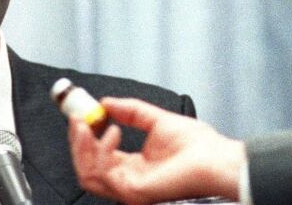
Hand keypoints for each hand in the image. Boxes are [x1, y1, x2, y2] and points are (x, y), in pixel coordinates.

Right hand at [69, 97, 244, 204]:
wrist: (215, 158)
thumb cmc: (197, 145)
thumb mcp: (156, 119)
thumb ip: (131, 111)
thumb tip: (107, 102)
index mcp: (133, 166)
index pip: (97, 155)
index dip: (84, 134)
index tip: (79, 112)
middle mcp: (127, 179)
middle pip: (85, 166)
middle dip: (76, 140)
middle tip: (77, 116)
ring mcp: (128, 188)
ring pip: (87, 173)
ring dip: (82, 146)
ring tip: (87, 123)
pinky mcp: (133, 190)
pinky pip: (103, 173)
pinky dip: (101, 150)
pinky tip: (113, 131)